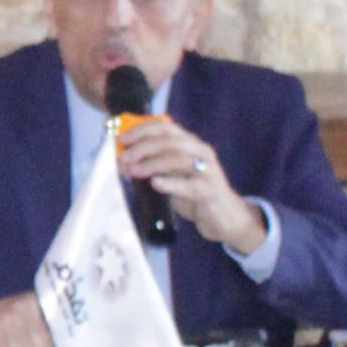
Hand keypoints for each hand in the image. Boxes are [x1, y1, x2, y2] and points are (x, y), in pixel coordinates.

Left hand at [115, 116, 268, 254]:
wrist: (224, 218)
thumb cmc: (195, 195)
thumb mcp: (173, 176)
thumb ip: (154, 166)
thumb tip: (122, 162)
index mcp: (191, 144)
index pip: (166, 128)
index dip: (143, 130)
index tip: (123, 139)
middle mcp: (201, 152)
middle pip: (170, 142)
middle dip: (143, 147)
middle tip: (125, 158)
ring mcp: (207, 171)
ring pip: (178, 159)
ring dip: (152, 164)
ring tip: (134, 171)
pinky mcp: (210, 191)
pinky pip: (189, 185)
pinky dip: (170, 183)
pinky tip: (155, 183)